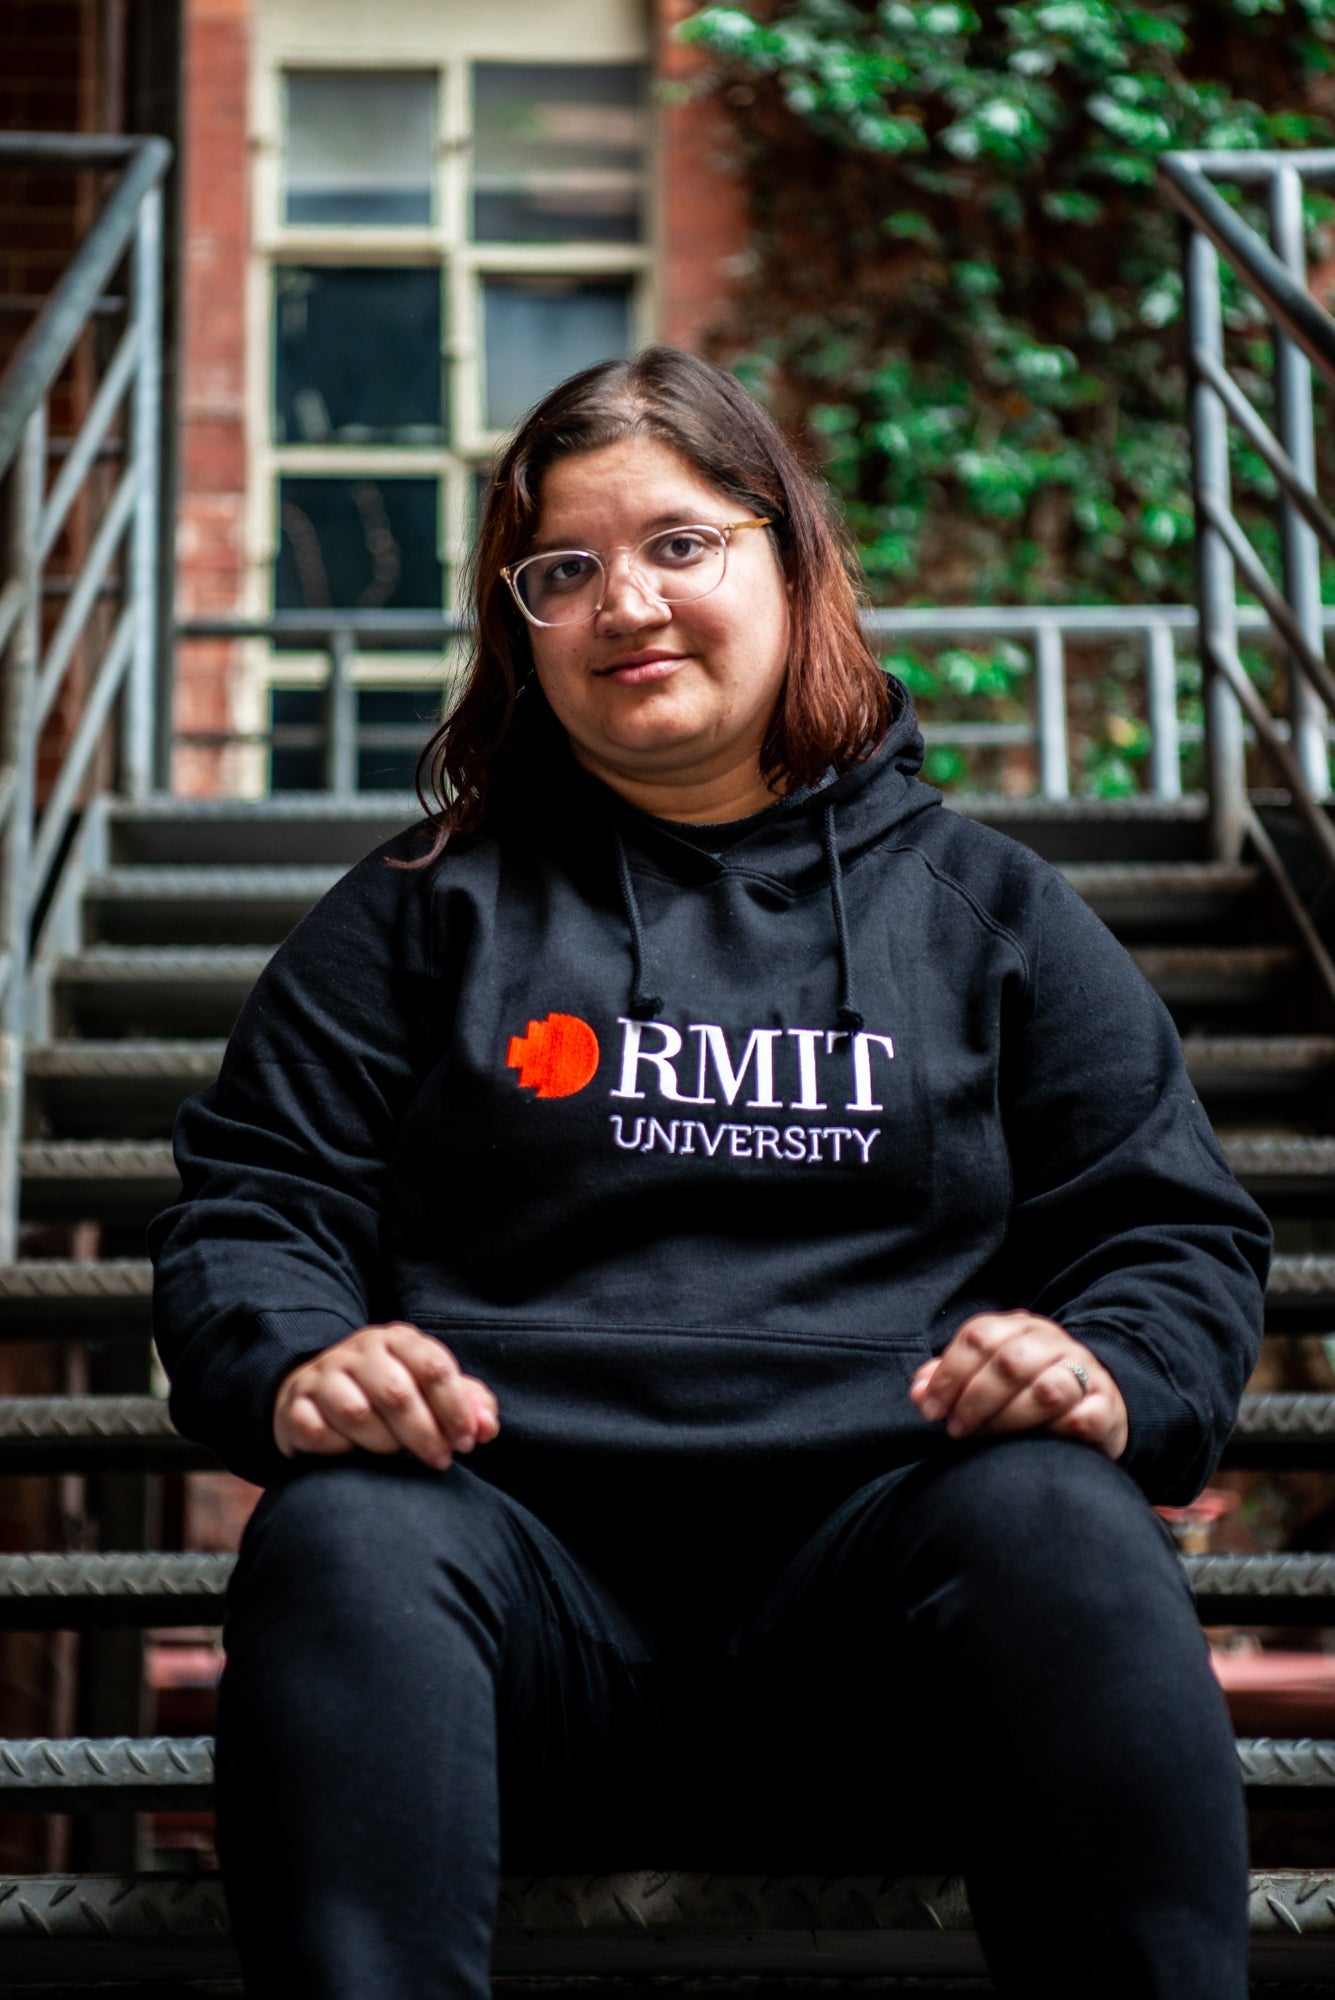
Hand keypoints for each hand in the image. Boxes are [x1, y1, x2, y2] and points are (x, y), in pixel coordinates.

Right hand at [273, 1322, 499, 1470]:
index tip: (467, 1442)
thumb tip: (487, 1427)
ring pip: (358, 1413)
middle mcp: (359, 1350)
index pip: (434, 1366)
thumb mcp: (429, 1389)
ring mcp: (323, 1375)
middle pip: (398, 1393)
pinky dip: (340, 1450)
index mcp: (398, 1340)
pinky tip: (351, 1454)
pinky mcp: (295, 1404)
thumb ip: (466, 1403)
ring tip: (395, 1454)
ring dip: (384, 1444)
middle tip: (439, 1460)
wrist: (316, 1393)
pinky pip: (318, 1432)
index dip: (456, 1409)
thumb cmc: (387, 1395)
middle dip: (425, 1434)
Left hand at [910, 1310, 1128, 1460]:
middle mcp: (1054, 1342)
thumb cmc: (1027, 1393)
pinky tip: (1035, 1443)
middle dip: (974, 1400)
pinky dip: (1053, 1433)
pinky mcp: (1106, 1406)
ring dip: (1008, 1419)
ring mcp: (1085, 1372)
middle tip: (957, 1430)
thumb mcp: (986, 1377)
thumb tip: (918, 1393)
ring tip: (988, 1437)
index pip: (978, 1336)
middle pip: (1008, 1362)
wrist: (1097, 1404)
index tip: (931, 1410)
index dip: (949, 1374)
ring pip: (1045, 1390)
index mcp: (1019, 1327)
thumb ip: (949, 1381)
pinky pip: (1080, 1419)